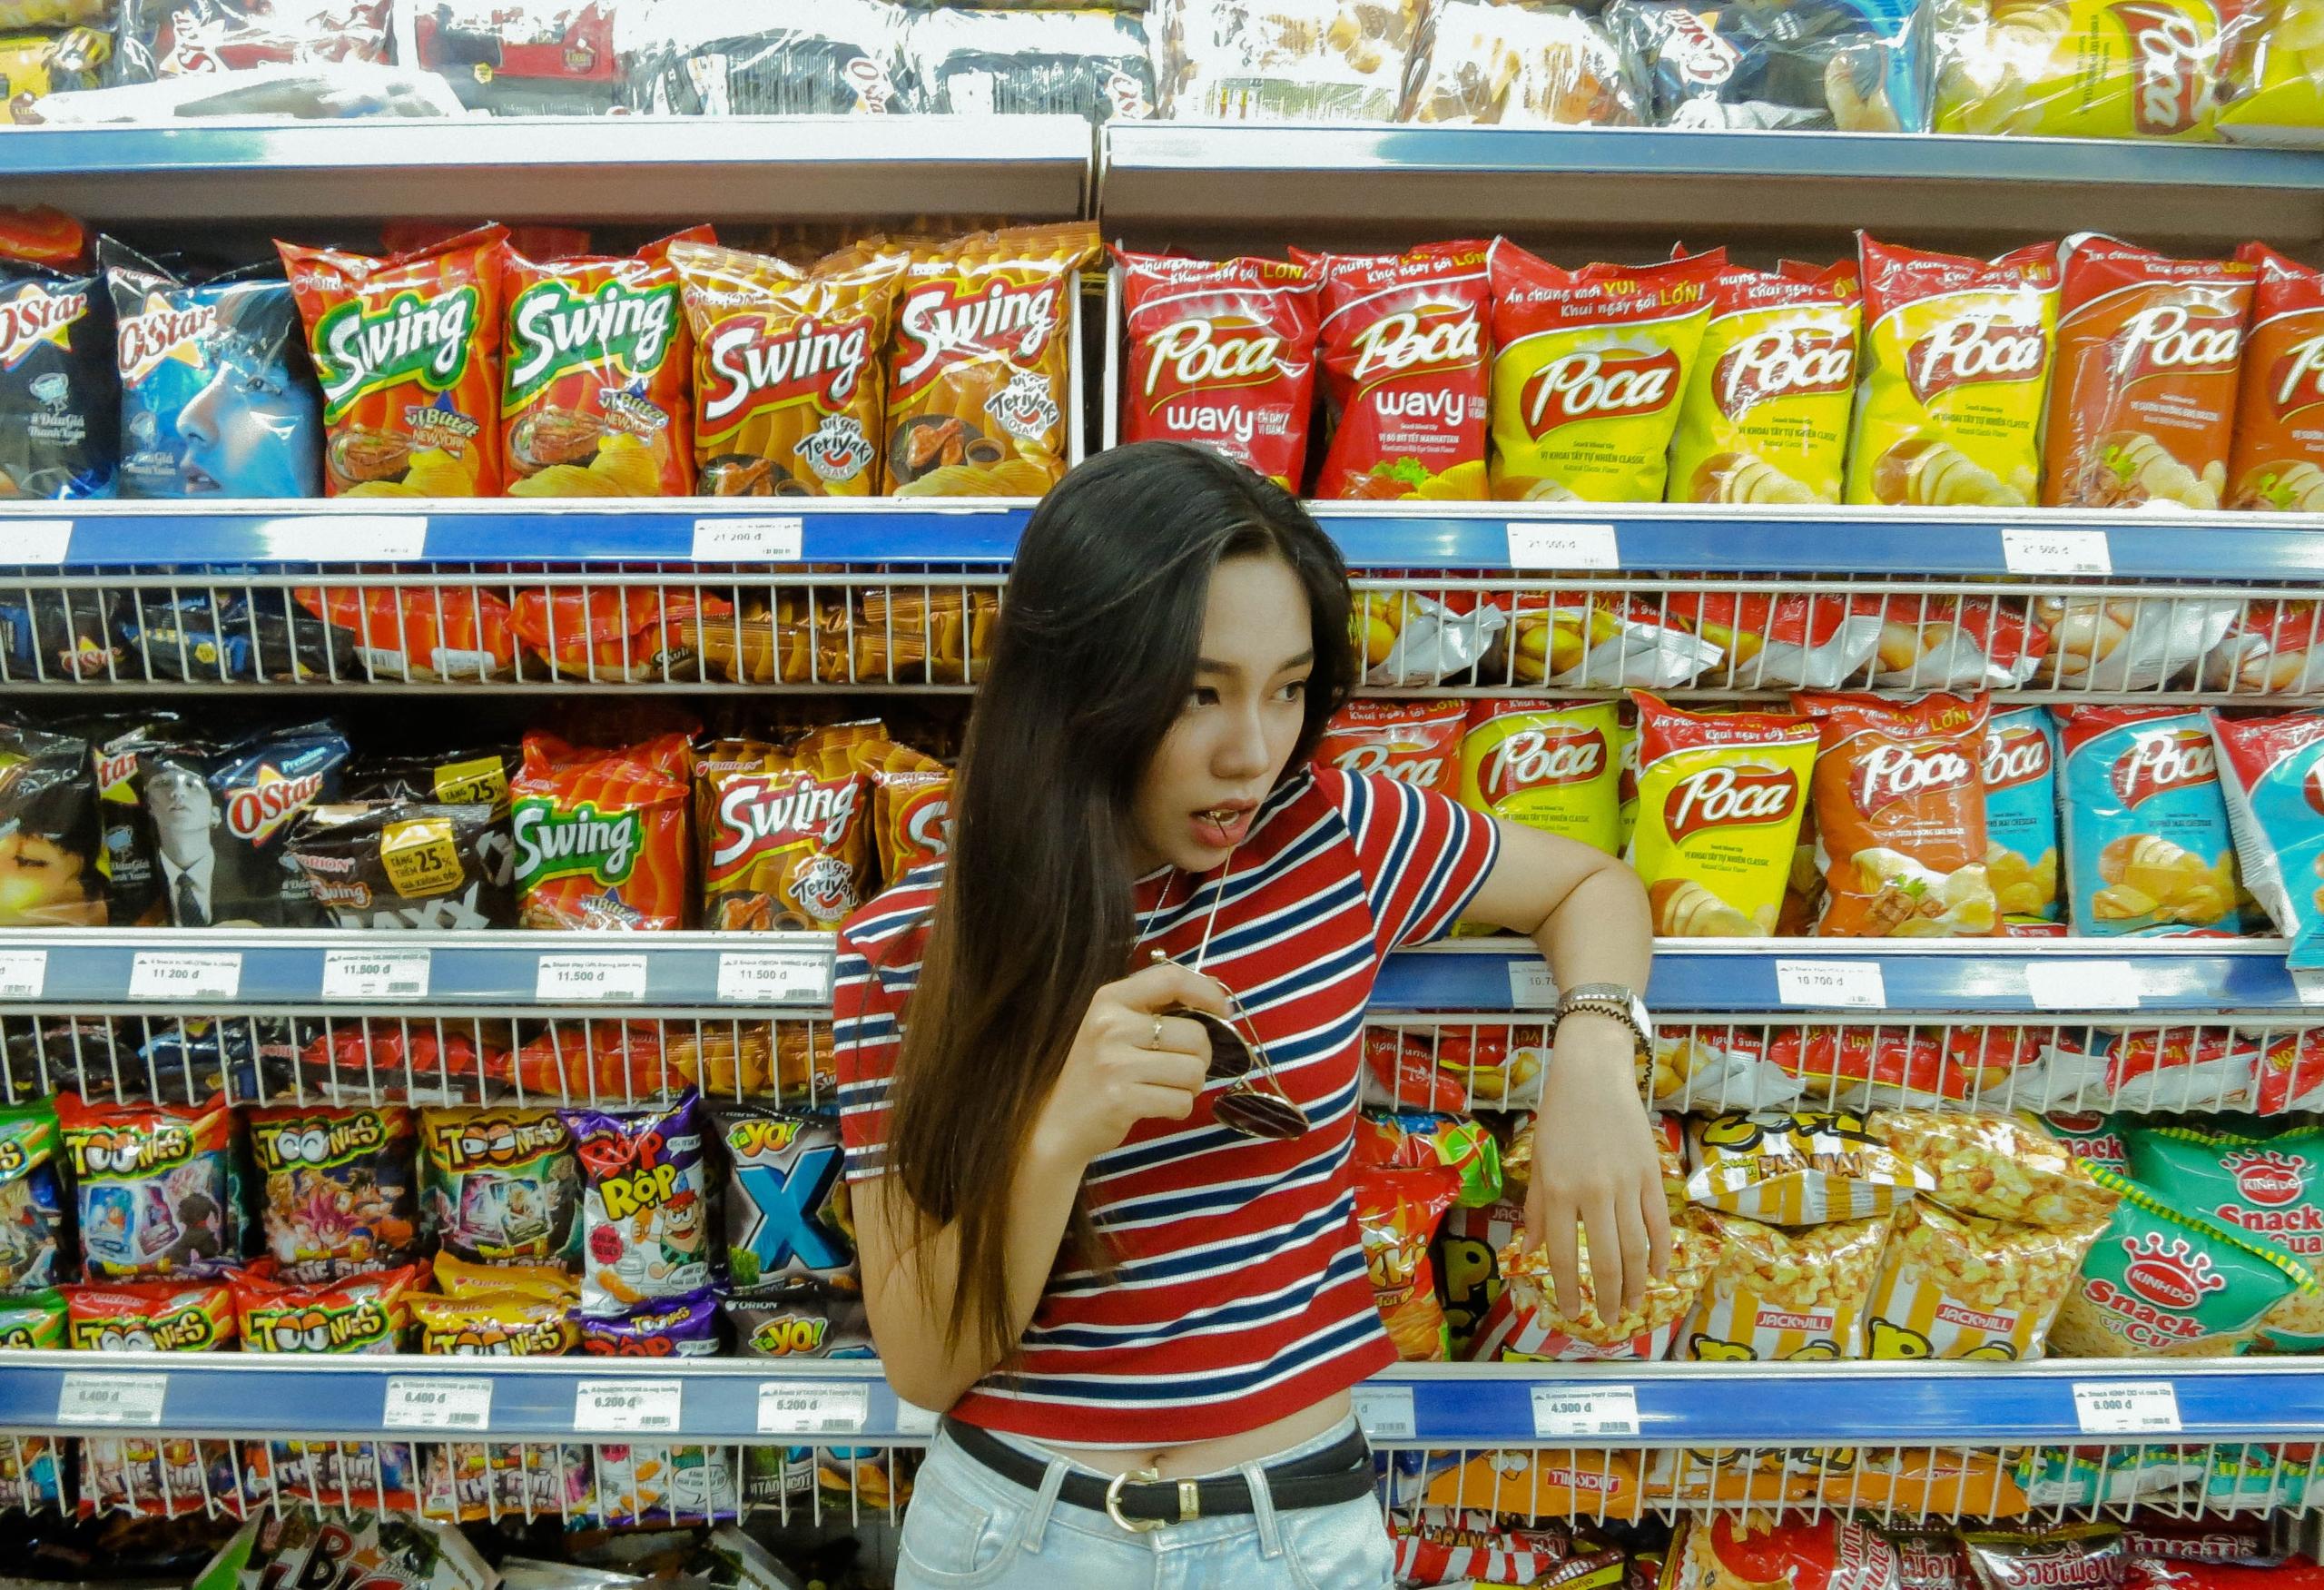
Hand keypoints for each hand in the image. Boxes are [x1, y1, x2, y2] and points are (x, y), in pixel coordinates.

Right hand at [1031, 959, 1228, 1169]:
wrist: (1055, 1123)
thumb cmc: (1094, 1072)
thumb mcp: (1113, 1027)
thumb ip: (1152, 1008)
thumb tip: (1212, 992)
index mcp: (1109, 999)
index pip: (1171, 979)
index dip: (1208, 993)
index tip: (1222, 1012)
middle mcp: (1111, 1026)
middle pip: (1195, 1035)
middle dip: (1201, 1058)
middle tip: (1182, 1069)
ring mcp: (1115, 1063)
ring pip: (1194, 1071)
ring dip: (1191, 1086)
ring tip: (1166, 1088)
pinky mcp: (1122, 1099)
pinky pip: (1181, 1102)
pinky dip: (1178, 1108)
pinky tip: (1156, 1106)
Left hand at [1523, 1012, 1672, 1321]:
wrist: (1594, 1075)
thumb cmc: (1559, 1117)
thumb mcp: (1538, 1162)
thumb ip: (1537, 1211)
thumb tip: (1530, 1253)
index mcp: (1559, 1191)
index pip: (1563, 1254)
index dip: (1569, 1289)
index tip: (1573, 1312)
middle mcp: (1594, 1192)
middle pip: (1607, 1260)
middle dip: (1607, 1298)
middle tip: (1607, 1320)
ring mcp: (1627, 1184)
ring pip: (1637, 1249)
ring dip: (1636, 1285)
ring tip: (1632, 1306)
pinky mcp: (1652, 1174)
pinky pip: (1659, 1223)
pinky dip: (1660, 1253)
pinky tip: (1657, 1274)